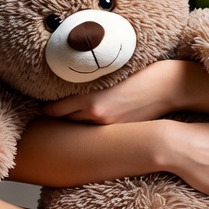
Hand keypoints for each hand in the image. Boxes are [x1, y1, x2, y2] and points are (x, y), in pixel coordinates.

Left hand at [40, 60, 188, 123]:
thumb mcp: (111, 75)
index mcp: (91, 101)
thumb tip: (76, 92)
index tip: (38, 109)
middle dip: (54, 120)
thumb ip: (92, 87)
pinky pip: (97, 134)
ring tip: (61, 125)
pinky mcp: (121, 131)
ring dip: (71, 126)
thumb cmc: (143, 74)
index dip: (45, 110)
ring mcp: (109, 127)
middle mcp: (96, 116)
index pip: (56, 110)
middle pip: (64, 123)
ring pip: (80, 129)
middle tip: (44, 119)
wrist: (170, 86)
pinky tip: (85, 130)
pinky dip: (90, 129)